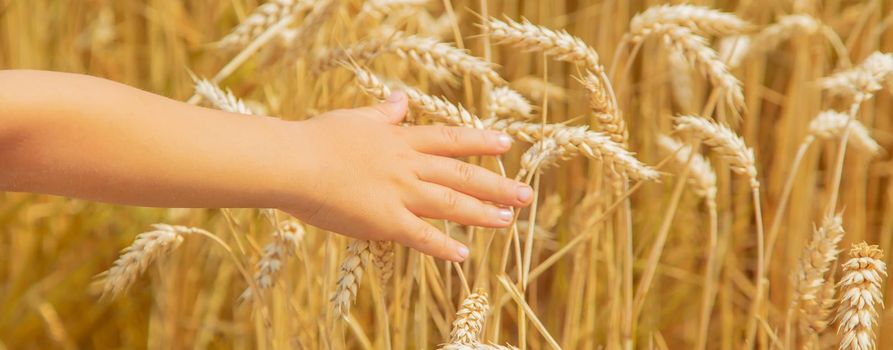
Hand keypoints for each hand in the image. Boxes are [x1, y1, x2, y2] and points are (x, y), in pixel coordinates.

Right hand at [279, 92, 532, 260]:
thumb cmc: (317, 138)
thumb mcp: (355, 117)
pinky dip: (443, 246)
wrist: (294, 162)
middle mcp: (408, 166)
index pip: (449, 140)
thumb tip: (403, 98)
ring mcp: (399, 194)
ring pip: (450, 203)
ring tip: (508, 220)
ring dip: (482, 213)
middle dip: (496, 184)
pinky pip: (420, 236)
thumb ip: (384, 112)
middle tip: (525, 194)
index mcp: (400, 141)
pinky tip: (463, 255)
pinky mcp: (384, 221)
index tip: (507, 145)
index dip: (480, 142)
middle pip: (461, 174)